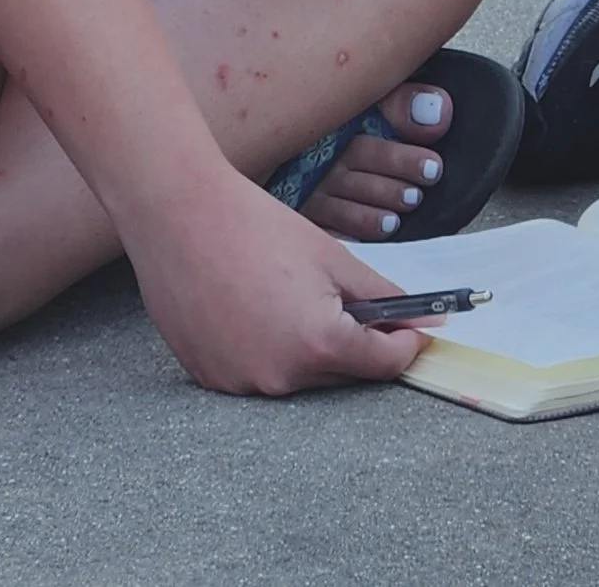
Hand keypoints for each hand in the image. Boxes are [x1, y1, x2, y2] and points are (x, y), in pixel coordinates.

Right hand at [125, 167, 423, 395]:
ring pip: (297, 376)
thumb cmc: (255, 227)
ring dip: (308, 348)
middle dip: (354, 343)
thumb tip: (419, 318)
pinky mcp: (209, 377)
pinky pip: (256, 373)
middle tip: (349, 303)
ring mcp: (240, 383)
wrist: (179, 215)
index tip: (414, 329)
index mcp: (318, 345)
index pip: (382, 365)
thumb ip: (380, 295)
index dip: (404, 344)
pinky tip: (256, 309)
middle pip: (339, 374)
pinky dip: (267, 350)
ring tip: (289, 295)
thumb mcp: (332, 256)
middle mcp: (280, 378)